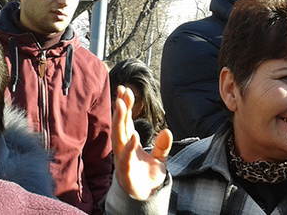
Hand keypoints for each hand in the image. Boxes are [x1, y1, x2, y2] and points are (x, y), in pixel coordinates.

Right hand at [112, 85, 172, 199]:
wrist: (147, 197)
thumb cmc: (149, 177)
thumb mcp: (160, 158)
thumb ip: (163, 145)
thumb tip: (167, 131)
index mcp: (130, 143)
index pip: (126, 121)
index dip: (125, 106)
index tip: (126, 90)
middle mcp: (123, 149)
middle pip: (120, 125)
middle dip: (120, 108)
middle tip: (122, 91)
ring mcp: (123, 160)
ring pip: (119, 137)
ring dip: (120, 120)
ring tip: (122, 104)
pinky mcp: (126, 172)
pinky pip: (126, 158)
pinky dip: (129, 147)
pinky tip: (134, 135)